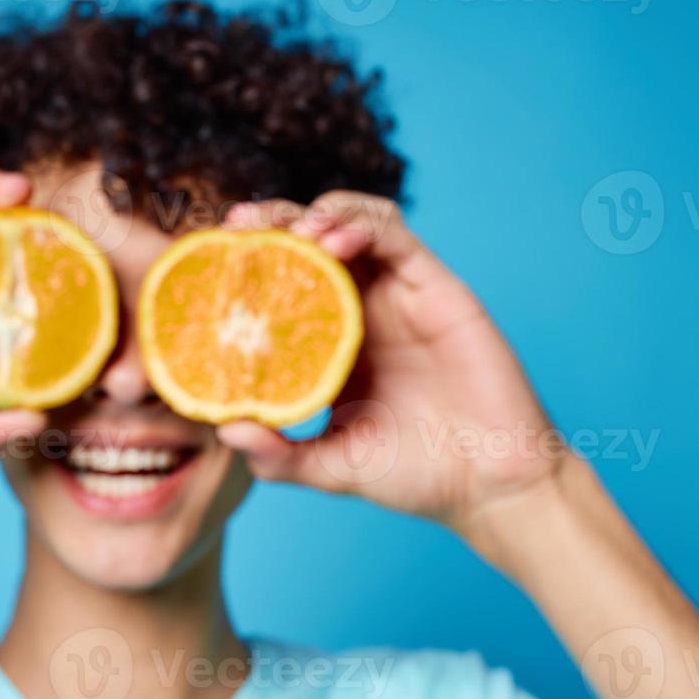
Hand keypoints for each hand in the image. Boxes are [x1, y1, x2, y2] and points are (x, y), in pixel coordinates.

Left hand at [218, 192, 565, 537]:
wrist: (489, 484)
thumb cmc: (416, 475)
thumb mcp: (330, 468)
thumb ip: (279, 457)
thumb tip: (226, 431)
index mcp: (332, 344)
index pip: (283, 285)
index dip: (249, 266)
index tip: (210, 263)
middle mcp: (362, 310)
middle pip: (310, 243)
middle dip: (272, 224)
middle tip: (235, 229)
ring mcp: (398, 295)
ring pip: (350, 223)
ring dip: (313, 214)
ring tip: (287, 231)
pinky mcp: (435, 286)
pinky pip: (394, 233)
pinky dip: (358, 223)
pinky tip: (330, 240)